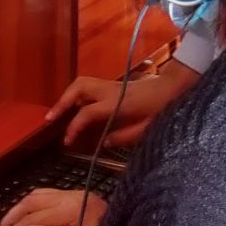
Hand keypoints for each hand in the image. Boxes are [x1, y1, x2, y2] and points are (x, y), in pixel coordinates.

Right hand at [0, 188, 103, 225]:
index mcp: (72, 209)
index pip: (31, 221)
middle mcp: (71, 196)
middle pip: (30, 203)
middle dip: (10, 222)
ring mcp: (75, 194)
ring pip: (35, 196)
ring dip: (17, 211)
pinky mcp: (78, 197)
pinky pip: (46, 195)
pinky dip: (29, 205)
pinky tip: (24, 218)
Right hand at [51, 64, 197, 148]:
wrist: (176, 87)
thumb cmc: (164, 109)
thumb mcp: (148, 129)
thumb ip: (124, 136)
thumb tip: (103, 142)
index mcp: (118, 103)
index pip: (87, 113)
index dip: (74, 127)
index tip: (67, 141)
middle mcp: (110, 90)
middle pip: (79, 88)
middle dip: (62, 102)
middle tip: (50, 119)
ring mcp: (111, 85)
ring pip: (82, 83)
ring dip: (67, 96)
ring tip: (58, 112)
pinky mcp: (114, 85)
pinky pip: (90, 86)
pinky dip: (78, 94)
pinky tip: (76, 107)